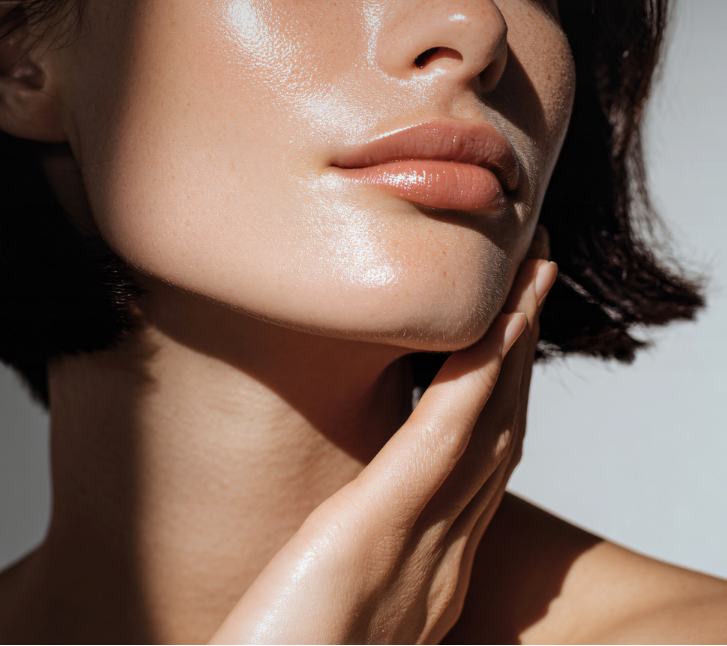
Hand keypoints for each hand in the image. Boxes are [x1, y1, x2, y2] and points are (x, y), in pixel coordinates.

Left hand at [209, 232, 556, 644]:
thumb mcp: (333, 598)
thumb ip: (355, 553)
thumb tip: (346, 517)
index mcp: (434, 569)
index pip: (488, 460)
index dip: (511, 386)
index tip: (515, 324)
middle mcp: (444, 555)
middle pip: (504, 429)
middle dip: (526, 347)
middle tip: (538, 275)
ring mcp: (417, 543)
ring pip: (490, 422)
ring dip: (515, 342)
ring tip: (531, 276)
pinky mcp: (373, 531)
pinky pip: (440, 441)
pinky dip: (473, 379)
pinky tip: (490, 327)